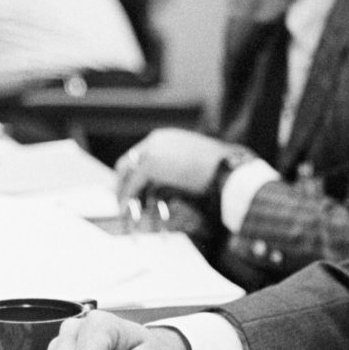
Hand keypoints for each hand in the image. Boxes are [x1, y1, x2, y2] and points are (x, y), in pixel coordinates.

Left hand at [115, 129, 234, 204]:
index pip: (141, 154)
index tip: (131, 188)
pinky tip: (128, 212)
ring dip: (124, 193)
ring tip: (123, 210)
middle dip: (122, 182)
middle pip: (128, 161)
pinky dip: (128, 199)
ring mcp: (152, 150)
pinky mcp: (150, 165)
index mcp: (167, 137)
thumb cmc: (222, 170)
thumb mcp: (197, 165)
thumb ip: (179, 170)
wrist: (227, 170)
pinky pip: (133, 186)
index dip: (133, 173)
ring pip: (127, 174)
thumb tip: (171, 185)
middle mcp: (156, 140)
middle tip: (121, 200)